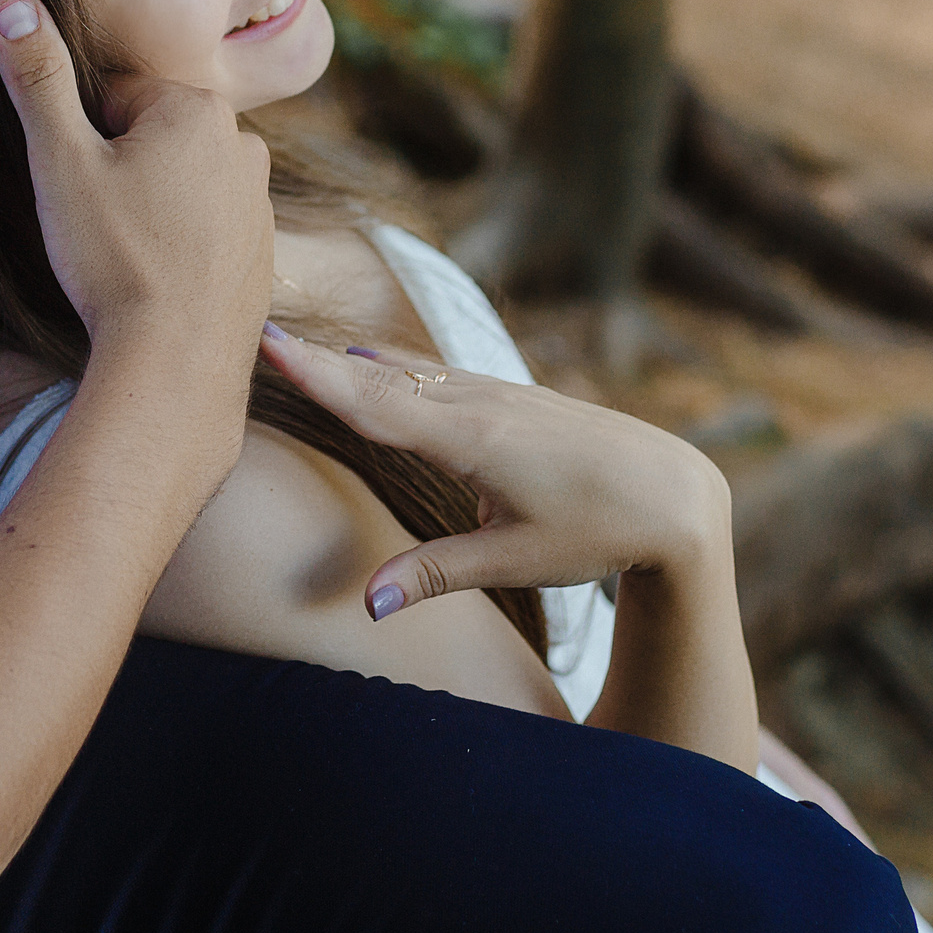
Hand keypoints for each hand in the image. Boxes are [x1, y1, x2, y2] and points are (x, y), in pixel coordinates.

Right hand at [0, 0, 274, 363]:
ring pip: (181, 183)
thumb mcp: (60, 163)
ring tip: (127, 256)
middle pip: (152, 136)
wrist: (177, 362)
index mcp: (196, 108)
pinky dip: (181, 244)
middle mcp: (242, 144)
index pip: (115, 98)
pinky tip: (156, 279)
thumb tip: (8, 2)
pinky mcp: (264, 252)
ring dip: (151, 206)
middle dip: (119, 170)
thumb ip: (37, 79)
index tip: (79, 190)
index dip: (81, 142)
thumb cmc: (116, 260)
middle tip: (99, 227)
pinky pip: (207, 227)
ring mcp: (261, 201)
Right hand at [256, 331, 729, 617]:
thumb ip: (437, 574)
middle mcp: (480, 405)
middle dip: (317, 359)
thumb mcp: (517, 560)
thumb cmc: (600, 531)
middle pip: (380, 378)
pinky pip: (436, 374)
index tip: (269, 341)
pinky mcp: (511, 398)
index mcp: (474, 441)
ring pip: (408, 370)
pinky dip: (392, 366)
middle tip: (256, 329)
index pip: (376, 405)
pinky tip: (369, 358)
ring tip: (291, 342)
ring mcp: (497, 394)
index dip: (318, 376)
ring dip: (349, 359)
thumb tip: (368, 603)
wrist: (676, 494)